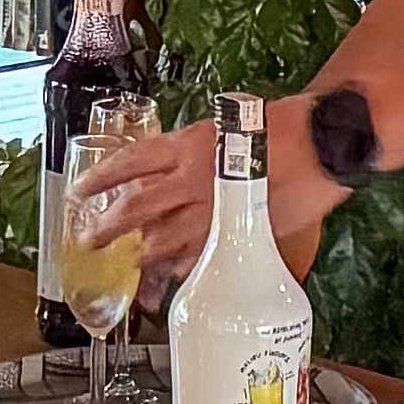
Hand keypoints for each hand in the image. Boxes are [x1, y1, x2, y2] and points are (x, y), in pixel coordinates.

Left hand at [80, 107, 340, 280]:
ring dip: (141, 255)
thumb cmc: (280, 127)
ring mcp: (212, 213)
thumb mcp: (225, 128)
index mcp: (187, 146)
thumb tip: (170, 173)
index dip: (100, 179)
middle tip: (88, 239)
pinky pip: (198, 258)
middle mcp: (191, 180)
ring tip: (128, 264)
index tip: (79, 192)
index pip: (129, 162)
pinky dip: (181, 268)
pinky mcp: (237, 236)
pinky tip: (171, 276)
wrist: (323, 142)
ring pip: (162, 240)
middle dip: (106, 227)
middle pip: (136, 208)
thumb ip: (195, 153)